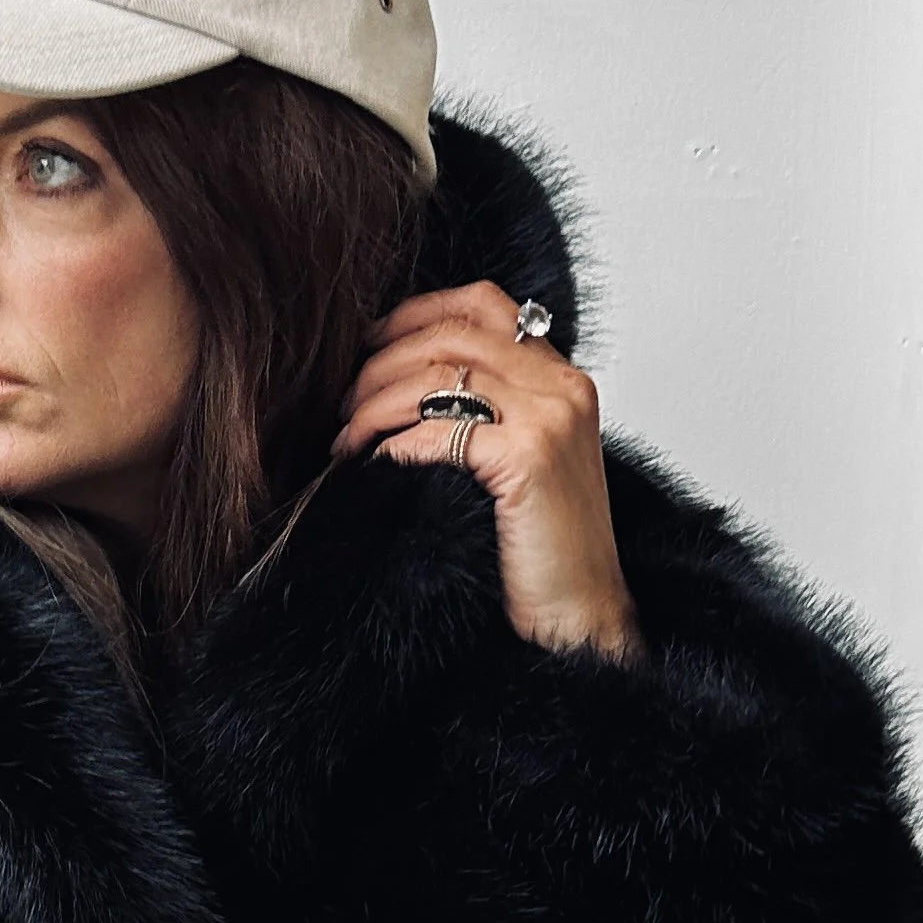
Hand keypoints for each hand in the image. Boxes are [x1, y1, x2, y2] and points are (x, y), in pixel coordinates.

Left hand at [331, 282, 642, 661]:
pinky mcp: (529, 458)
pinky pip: (438, 433)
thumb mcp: (520, 464)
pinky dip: (394, 446)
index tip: (366, 343)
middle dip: (380, 362)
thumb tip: (401, 384)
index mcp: (562, 379)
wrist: (580, 618)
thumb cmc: (541, 553)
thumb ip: (488, 413)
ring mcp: (550, 418)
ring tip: (347, 439)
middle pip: (451, 334)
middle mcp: (562, 387)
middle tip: (342, 403)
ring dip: (375, 404)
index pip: (484, 304)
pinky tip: (373, 468)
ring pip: (438, 375)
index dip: (415, 312)